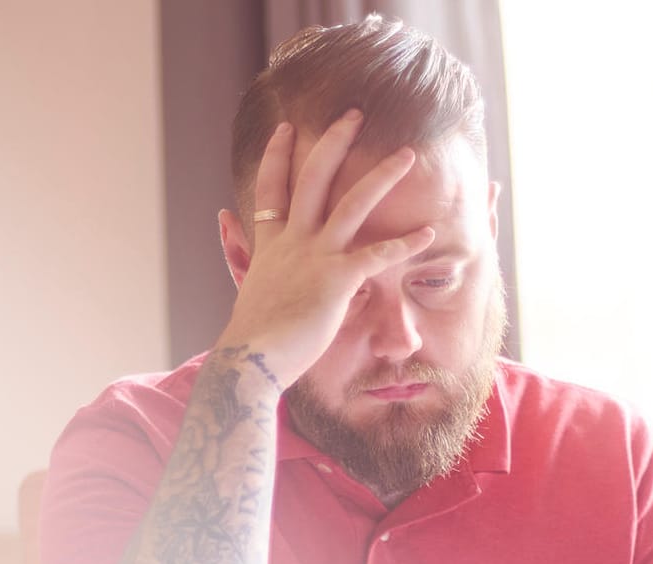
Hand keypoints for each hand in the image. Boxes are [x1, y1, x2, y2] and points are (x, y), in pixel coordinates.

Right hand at [219, 112, 436, 384]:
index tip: (285, 127)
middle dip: (334, 141)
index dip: (277, 155)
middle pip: (313, 177)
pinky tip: (429, 233)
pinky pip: (377, 255)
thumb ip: (239, 247)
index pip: (272, 188)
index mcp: (270, 243)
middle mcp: (293, 241)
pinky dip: (405, 244)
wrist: (251, 359)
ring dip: (382, 175)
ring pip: (352, 204)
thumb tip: (223, 216)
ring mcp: (315, 257)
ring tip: (407, 155)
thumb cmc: (254, 333)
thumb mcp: (245, 282)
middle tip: (355, 114)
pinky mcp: (336, 280)